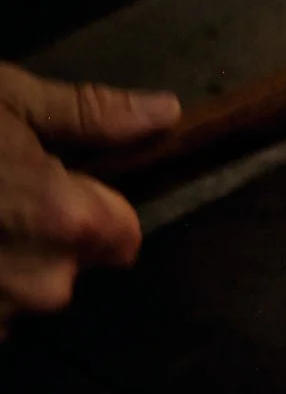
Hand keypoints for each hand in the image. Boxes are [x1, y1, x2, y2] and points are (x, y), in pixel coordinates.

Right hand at [0, 64, 180, 336]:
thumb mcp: (7, 100)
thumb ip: (90, 115)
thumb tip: (163, 112)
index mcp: (69, 220)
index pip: (123, 235)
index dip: (89, 208)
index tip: (51, 186)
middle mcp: (40, 282)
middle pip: (66, 267)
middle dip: (33, 237)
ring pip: (14, 292)